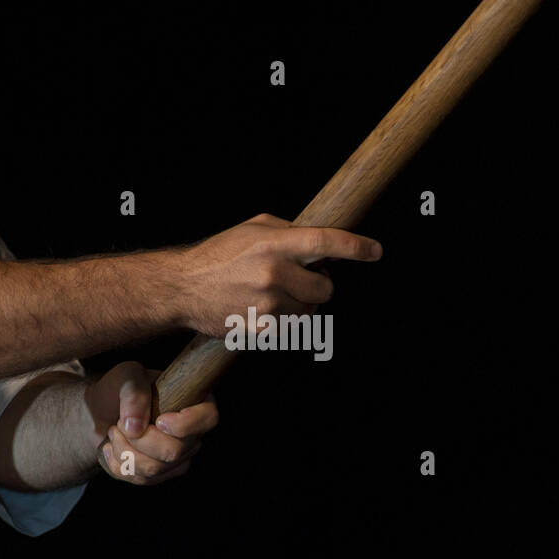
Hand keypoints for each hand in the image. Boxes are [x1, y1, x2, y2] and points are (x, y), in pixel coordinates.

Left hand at [85, 361, 218, 484]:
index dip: (185, 424)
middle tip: (120, 422)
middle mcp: (191, 435)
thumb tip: (135, 426)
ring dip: (124, 450)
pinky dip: (118, 463)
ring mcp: (177, 459)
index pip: (208, 418)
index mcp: (194, 404)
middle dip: (139, 439)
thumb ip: (134, 392)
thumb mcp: (127, 377)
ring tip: (114, 431)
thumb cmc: (121, 389)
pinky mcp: (159, 475)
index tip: (159, 420)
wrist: (103, 409)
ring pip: (153, 468)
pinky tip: (112, 446)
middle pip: (173, 451)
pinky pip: (140, 479)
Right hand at [174, 213, 381, 335]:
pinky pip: (294, 328)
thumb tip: (321, 241)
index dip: (355, 247)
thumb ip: (288, 231)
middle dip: (320, 284)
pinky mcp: (263, 329)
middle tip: (300, 278)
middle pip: (325, 287)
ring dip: (302, 304)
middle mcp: (273, 273)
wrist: (183, 288)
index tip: (375, 251)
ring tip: (275, 294)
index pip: (324, 242)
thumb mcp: (252, 229)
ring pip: (311, 310)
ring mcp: (268, 304)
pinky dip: (287, 321)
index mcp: (272, 243)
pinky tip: (266, 309)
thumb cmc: (218, 255)